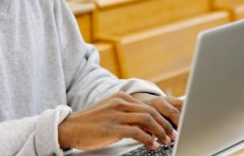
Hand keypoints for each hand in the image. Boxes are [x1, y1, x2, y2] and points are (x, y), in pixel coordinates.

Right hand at [57, 92, 179, 150]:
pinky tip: (152, 145)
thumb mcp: (111, 112)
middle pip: (151, 111)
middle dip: (165, 125)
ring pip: (147, 120)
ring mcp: (116, 114)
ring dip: (160, 132)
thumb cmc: (91, 123)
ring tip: (165, 141)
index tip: (170, 127)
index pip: (148, 106)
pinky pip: (137, 132)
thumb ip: (128, 114)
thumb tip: (148, 125)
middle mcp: (120, 103)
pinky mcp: (113, 128)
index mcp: (121, 97)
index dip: (162, 118)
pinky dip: (148, 140)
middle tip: (172, 135)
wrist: (70, 128)